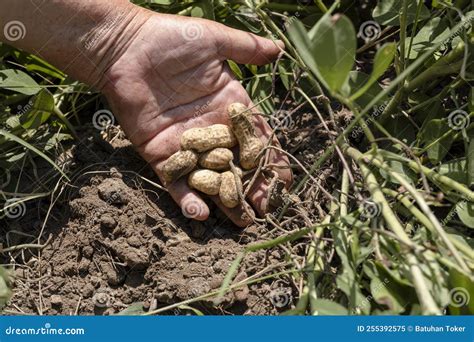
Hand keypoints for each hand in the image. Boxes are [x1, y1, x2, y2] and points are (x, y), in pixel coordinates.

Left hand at [100, 11, 291, 226]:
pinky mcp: (160, 154)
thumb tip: (279, 50)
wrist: (124, 48)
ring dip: (225, 201)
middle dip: (252, 187)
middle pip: (236, 164)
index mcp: (228, 106)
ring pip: (209, 177)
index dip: (270, 159)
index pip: (255, 138)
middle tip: (266, 209)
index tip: (284, 180)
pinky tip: (201, 212)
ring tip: (242, 222)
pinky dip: (186, 197)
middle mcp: (210, 130)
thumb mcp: (213, 40)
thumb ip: (245, 49)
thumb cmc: (170, 39)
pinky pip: (175, 180)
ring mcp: (185, 145)